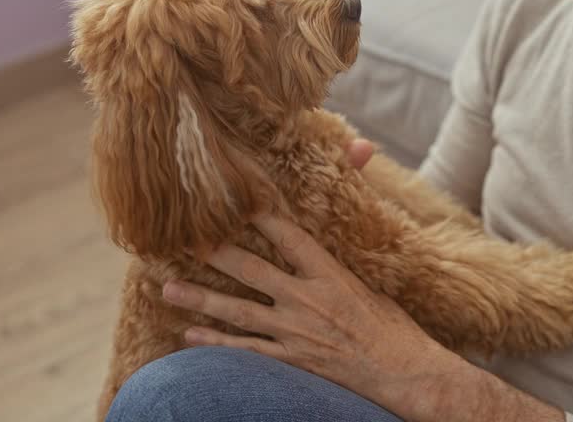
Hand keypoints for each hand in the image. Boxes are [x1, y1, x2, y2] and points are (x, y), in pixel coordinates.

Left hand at [160, 137, 451, 413]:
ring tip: (168, 288)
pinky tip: (189, 334)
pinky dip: (215, 342)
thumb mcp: (373, 285)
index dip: (262, 216)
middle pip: (252, 270)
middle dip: (216, 253)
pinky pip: (245, 350)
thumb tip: (329, 248)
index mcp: (332, 275)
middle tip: (184, 238)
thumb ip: (346, 261)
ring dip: (200, 299)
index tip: (237, 199)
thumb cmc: (393, 329)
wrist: (403, 374)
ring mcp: (295, 332)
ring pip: (238, 311)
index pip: (290, 237)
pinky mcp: (291, 360)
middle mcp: (308, 301)